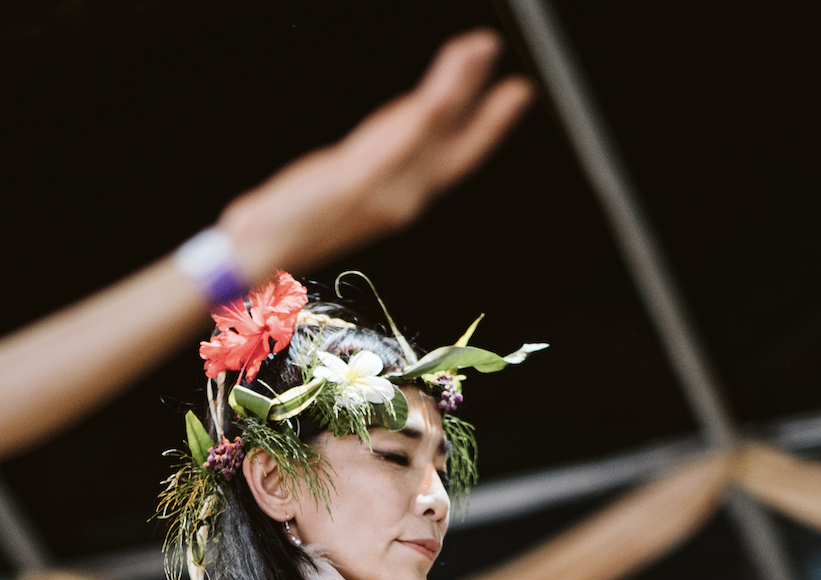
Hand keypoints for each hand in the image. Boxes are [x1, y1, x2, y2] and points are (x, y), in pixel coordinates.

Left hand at [221, 33, 533, 282]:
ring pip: (438, 128)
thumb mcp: (336, 196)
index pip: (449, 163)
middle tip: (518, 85)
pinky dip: (440, 96)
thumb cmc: (291, 224)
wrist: (263, 249)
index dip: (481, 136)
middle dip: (490, 116)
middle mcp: (402, 199)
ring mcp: (389, 189)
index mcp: (397, 202)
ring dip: (464, 85)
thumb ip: (365, 171)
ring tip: (482, 50)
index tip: (506, 105)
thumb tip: (375, 151)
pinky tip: (450, 74)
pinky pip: (414, 128)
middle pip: (456, 149)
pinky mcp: (370, 176)